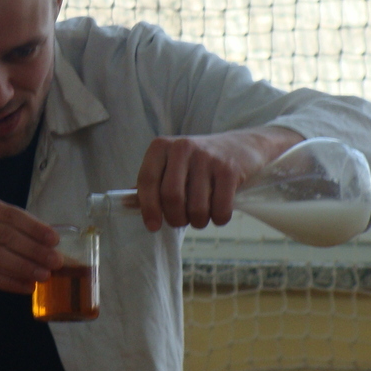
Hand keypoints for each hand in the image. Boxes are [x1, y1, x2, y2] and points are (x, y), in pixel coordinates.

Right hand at [0, 195, 62, 299]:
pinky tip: (26, 287)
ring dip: (23, 266)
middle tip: (55, 262)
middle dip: (33, 249)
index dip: (35, 227)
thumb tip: (52, 247)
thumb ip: (15, 233)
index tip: (55, 240)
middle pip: (5, 234)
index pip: (11, 214)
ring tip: (43, 276)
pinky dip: (9, 282)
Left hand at [135, 127, 301, 231]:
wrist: (241, 145)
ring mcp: (207, 157)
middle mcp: (182, 147)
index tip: (153, 226)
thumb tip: (130, 204)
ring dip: (198, 221)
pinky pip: (220, 210)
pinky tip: (218, 211)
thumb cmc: (199, 162)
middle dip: (175, 218)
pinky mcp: (229, 169)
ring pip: (196, 208)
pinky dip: (218, 219)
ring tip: (201, 215)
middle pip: (171, 197)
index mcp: (162, 146)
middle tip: (181, 220)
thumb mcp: (172, 164)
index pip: (147, 180)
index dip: (148, 208)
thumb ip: (153, 182)